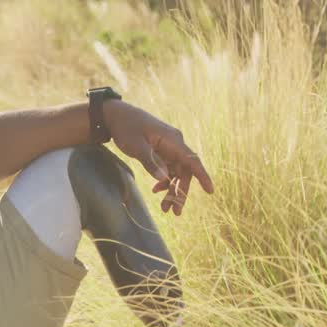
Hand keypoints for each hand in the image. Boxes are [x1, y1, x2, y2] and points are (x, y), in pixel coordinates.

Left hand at [103, 100, 214, 215]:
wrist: (115, 115)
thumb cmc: (126, 127)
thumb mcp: (136, 146)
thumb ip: (150, 162)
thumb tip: (165, 179)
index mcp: (173, 140)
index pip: (192, 161)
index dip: (202, 177)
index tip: (210, 191)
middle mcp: (174, 144)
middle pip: (184, 172)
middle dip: (180, 192)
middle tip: (174, 212)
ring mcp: (167, 148)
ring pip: (176, 173)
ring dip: (171, 190)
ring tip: (164, 208)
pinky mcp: (160, 151)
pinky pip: (167, 168)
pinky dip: (163, 180)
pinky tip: (156, 190)